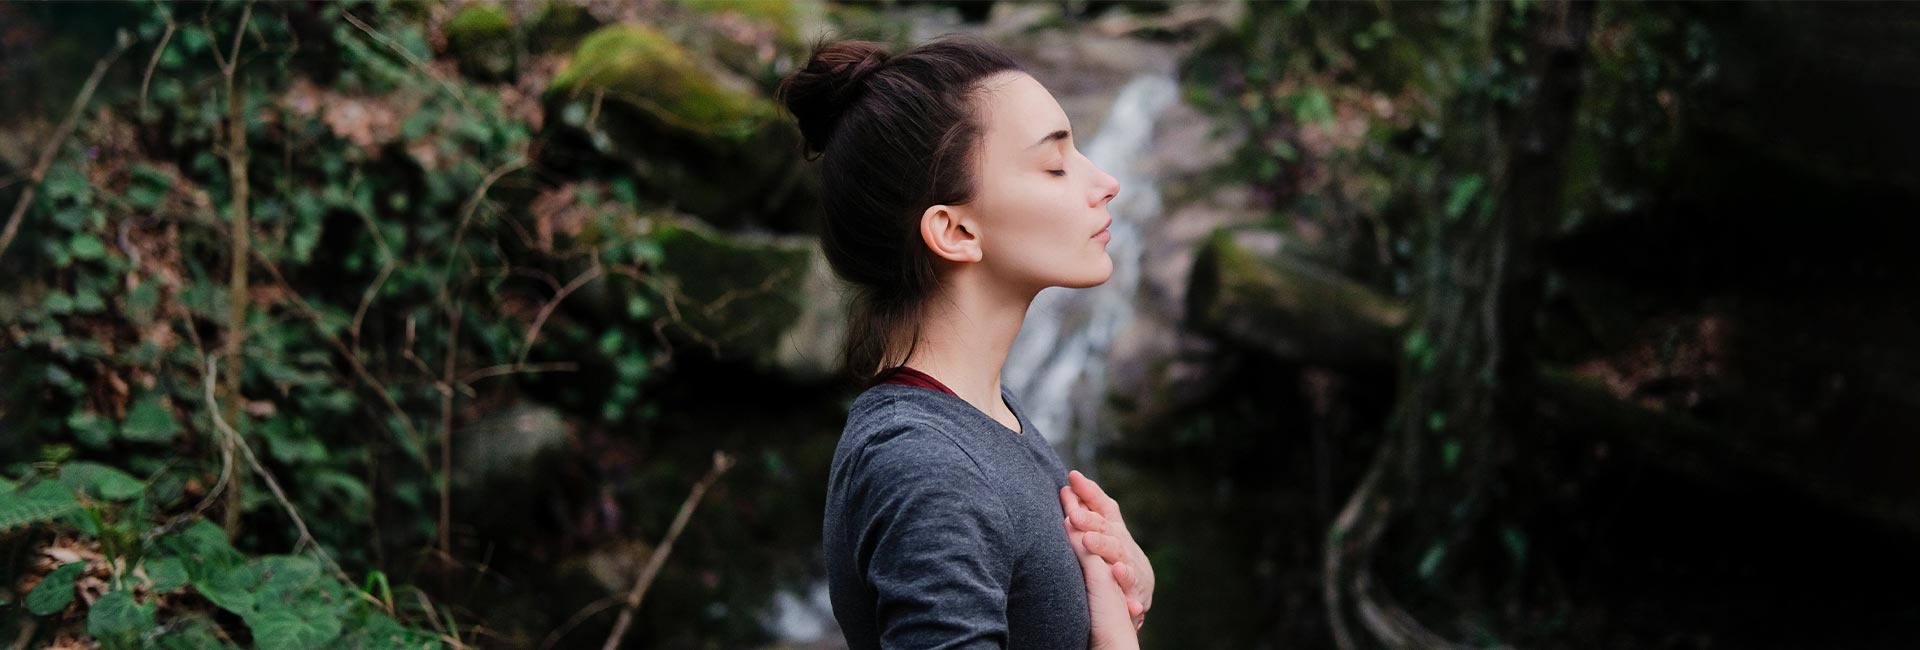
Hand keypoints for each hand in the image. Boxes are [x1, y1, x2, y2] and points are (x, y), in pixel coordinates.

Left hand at [1060, 470, 1153, 630]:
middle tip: (1073, 514)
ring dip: (1102, 545)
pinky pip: (1130, 582)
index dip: (1089, 492)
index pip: (1102, 506)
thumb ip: (1086, 516)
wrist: (1140, 592)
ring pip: (1116, 552)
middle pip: (1104, 527)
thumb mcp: (1102, 535)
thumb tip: (1065, 490)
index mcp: (1112, 529)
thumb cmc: (1113, 559)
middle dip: (1089, 519)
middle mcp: (1122, 543)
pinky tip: (1116, 570)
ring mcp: (1130, 564)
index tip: (1073, 477)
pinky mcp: (1136, 589)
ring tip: (1088, 540)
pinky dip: (1124, 576)